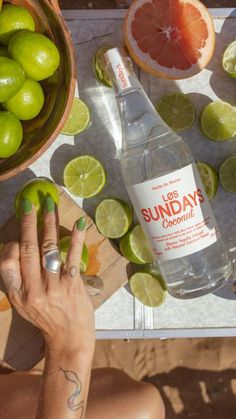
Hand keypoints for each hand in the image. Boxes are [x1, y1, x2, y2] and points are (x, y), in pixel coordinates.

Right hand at [0, 197, 94, 357]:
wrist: (69, 340)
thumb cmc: (47, 319)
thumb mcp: (25, 304)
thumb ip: (20, 280)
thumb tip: (20, 248)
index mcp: (18, 294)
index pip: (7, 263)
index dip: (12, 244)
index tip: (20, 234)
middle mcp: (33, 289)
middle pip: (28, 250)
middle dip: (28, 223)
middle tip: (30, 203)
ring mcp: (54, 287)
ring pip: (49, 248)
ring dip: (49, 224)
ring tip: (50, 205)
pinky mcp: (73, 285)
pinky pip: (72, 257)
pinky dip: (76, 239)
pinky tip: (79, 223)